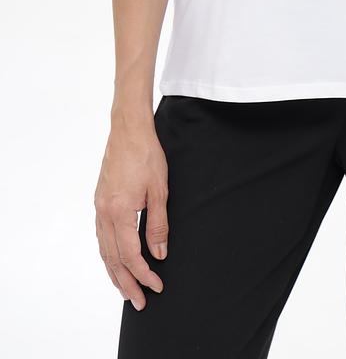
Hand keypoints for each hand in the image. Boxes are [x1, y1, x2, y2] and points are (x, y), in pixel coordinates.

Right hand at [94, 113, 168, 309]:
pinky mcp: (100, 200)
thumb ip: (158, 225)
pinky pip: (101, 236)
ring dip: (114, 272)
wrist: (128, 130)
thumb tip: (159, 255)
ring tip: (125, 289)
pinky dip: (108, 253)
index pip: (130, 255)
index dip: (143, 274)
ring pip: (104, 249)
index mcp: (119, 212)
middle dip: (126, 283)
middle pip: (112, 258)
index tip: (156, 286)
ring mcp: (99, 207)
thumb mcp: (159, 191)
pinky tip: (114, 260)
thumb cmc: (146, 155)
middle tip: (138, 302)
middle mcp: (104, 213)